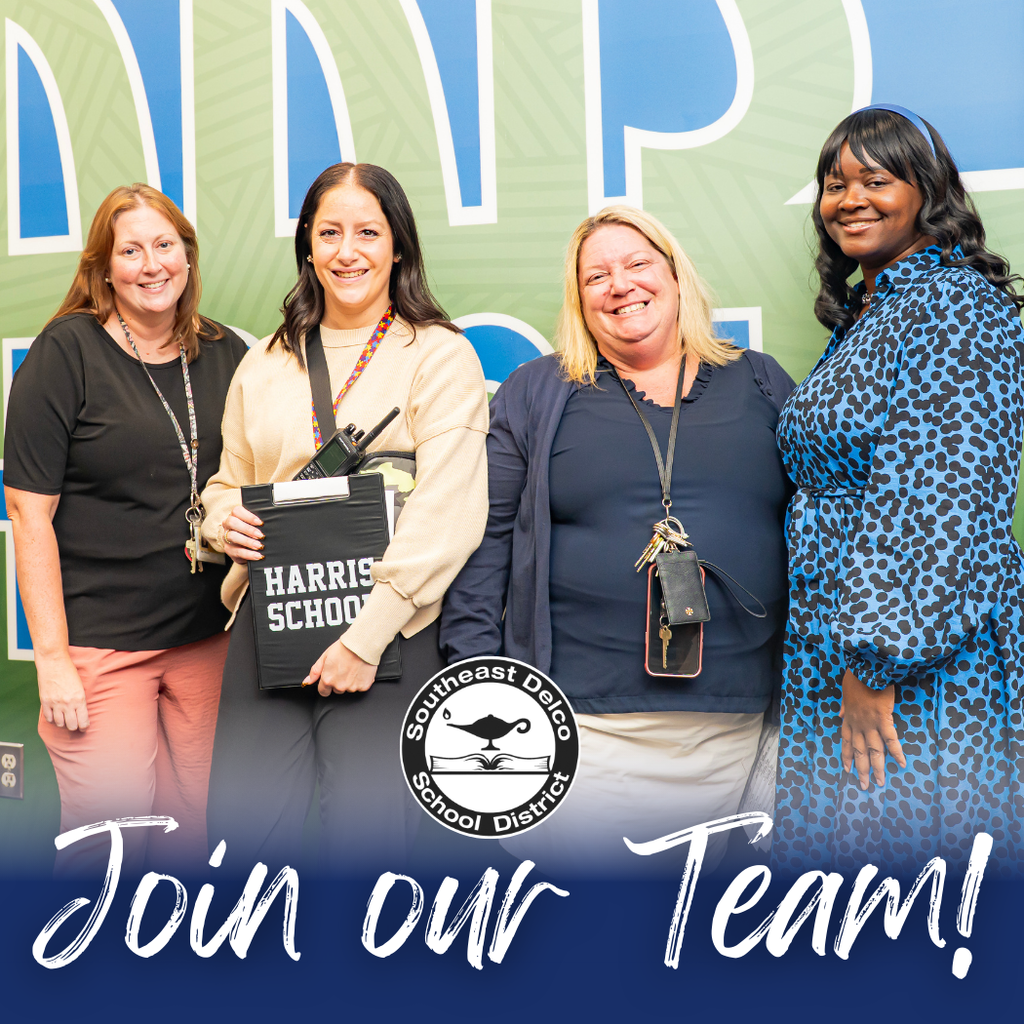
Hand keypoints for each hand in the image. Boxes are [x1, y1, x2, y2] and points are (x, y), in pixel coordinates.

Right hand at [37, 652, 88, 730]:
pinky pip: (49, 718)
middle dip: (74, 727)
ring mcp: (55, 704)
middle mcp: (68, 703)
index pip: (83, 721)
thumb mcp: (80, 687)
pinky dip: (52, 719)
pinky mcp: (45, 702)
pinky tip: (55, 716)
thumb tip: (80, 713)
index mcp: (79, 699)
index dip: (84, 726)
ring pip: (60, 724)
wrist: (54, 664)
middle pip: (71, 725)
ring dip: (63, 723)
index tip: (83, 727)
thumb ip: (80, 700)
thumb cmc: (69, 673)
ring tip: (65, 719)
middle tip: (74, 724)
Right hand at [223, 505, 263, 563]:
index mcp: (235, 516)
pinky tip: (257, 555)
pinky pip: (236, 551)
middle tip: (260, 535)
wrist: (245, 548)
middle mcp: (228, 525)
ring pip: (232, 536)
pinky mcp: (228, 549)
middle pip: (232, 522)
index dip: (248, 516)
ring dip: (247, 541)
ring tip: (259, 546)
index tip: (260, 523)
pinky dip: (248, 554)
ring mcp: (226, 537)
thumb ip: (259, 523)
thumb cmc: (252, 533)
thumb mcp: (255, 526)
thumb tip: (271, 523)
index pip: (237, 511)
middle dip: (248, 529)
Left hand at [304, 639, 375, 695]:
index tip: (331, 678)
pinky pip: (360, 687)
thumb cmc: (344, 648)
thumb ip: (315, 671)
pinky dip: (360, 681)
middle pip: (337, 690)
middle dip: (339, 682)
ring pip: (349, 688)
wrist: (362, 644)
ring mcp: (352, 687)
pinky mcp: (363, 686)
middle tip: (343, 669)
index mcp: (328, 680)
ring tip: (352, 668)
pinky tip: (359, 670)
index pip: (323, 692)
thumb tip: (307, 681)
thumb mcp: (325, 657)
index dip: (326, 685)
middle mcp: (340, 686)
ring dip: (350, 681)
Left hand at [840, 669, 905, 788]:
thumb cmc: (857, 677)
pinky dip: (896, 752)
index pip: (845, 742)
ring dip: (877, 768)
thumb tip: (840, 713)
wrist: (866, 667)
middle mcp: (858, 724)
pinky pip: (891, 740)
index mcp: (849, 718)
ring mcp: (870, 723)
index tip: (846, 769)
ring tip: (879, 783)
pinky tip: (901, 764)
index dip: (846, 756)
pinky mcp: (883, 719)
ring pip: (874, 751)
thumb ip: (844, 705)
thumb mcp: (845, 691)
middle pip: (859, 751)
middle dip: (861, 769)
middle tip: (863, 786)